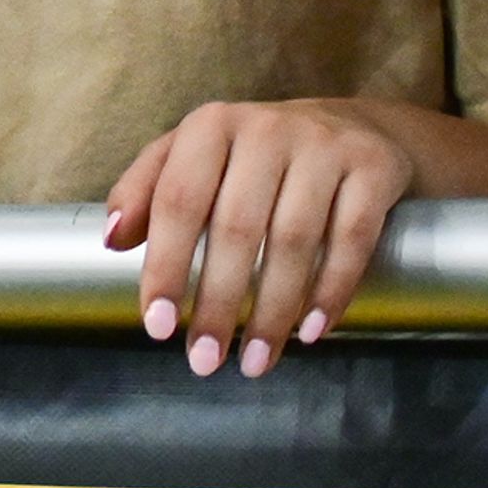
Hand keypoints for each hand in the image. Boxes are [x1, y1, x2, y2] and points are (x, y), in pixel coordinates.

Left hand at [103, 98, 412, 378]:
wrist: (353, 127)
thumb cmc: (254, 155)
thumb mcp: (193, 156)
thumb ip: (145, 191)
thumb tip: (113, 240)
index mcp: (210, 126)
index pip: (178, 201)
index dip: (167, 266)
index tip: (158, 326)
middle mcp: (266, 128)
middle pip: (236, 228)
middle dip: (219, 303)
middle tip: (204, 360)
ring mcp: (324, 146)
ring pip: (295, 241)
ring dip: (273, 311)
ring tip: (254, 361)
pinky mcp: (374, 168)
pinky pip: (352, 239)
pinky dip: (331, 290)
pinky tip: (311, 331)